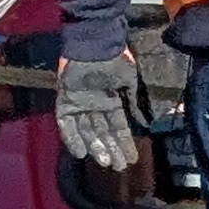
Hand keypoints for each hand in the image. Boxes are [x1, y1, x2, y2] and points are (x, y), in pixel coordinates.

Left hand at [54, 53, 138, 172]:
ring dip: (95, 147)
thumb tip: (144, 123)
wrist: (95, 41)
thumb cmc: (115, 58)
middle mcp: (95, 106)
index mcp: (111, 102)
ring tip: (104, 162)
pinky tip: (81, 152)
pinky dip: (72, 138)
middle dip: (111, 150)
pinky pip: (66, 124)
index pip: (118, 128)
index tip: (132, 159)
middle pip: (102, 133)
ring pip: (87, 132)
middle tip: (118, 167)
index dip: (124, 143)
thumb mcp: (129, 81)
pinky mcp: (65, 101)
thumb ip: (134, 103)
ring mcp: (79, 104)